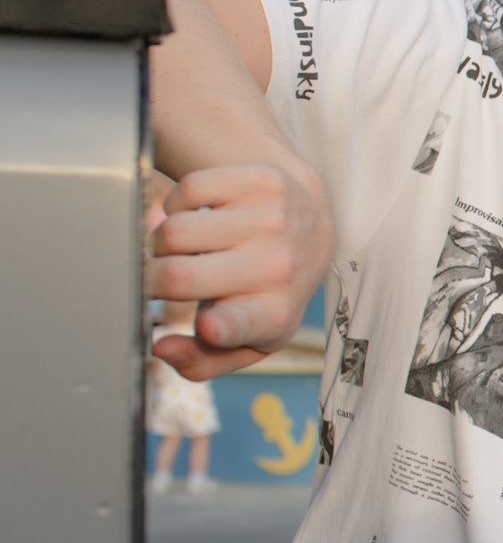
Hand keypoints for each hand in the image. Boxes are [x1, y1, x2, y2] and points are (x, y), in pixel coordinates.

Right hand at [150, 162, 330, 380]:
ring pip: (173, 232)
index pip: (242, 324)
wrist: (311, 220)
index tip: (210, 326)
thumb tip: (162, 349)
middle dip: (152, 280)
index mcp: (272, 315)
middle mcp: (278, 269)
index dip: (221, 328)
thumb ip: (203, 360)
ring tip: (192, 248)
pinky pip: (185, 191)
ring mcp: (272, 221)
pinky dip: (179, 205)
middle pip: (177, 277)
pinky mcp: (260, 182)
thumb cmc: (266, 289)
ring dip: (164, 242)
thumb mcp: (247, 337)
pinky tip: (204, 215)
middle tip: (166, 278)